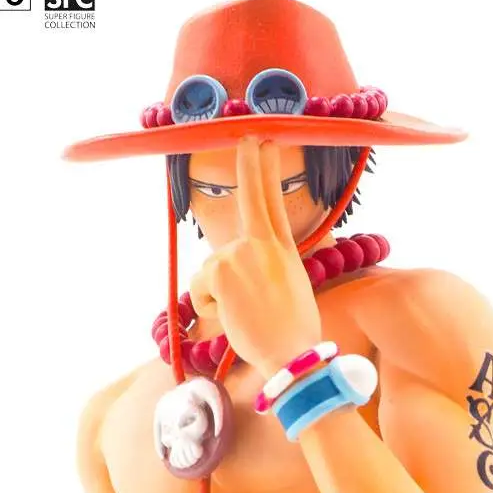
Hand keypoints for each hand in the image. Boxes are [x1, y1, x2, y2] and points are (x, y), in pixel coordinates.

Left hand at [190, 138, 321, 377]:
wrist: (292, 357)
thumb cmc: (292, 334)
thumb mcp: (288, 291)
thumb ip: (263, 268)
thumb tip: (229, 266)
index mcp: (284, 251)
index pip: (273, 203)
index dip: (266, 171)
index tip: (263, 142)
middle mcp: (264, 245)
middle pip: (250, 199)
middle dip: (249, 163)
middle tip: (247, 135)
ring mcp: (242, 253)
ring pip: (211, 267)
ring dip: (217, 294)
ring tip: (246, 314)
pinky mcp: (220, 269)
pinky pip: (200, 287)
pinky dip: (208, 307)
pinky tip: (232, 317)